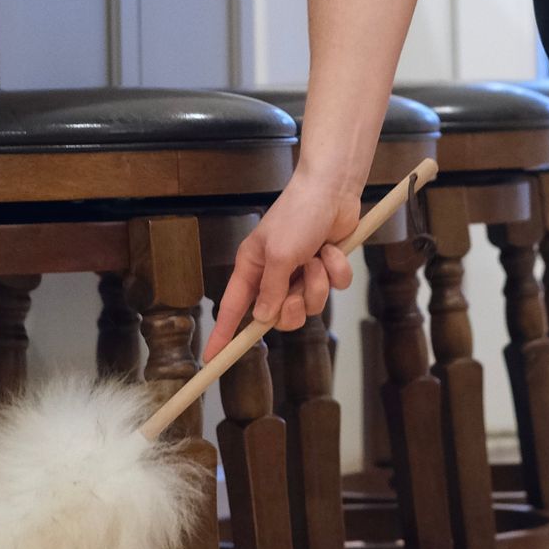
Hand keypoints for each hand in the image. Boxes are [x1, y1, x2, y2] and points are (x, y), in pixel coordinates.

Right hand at [203, 167, 361, 359]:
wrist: (333, 190)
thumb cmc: (298, 213)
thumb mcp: (279, 254)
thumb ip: (271, 290)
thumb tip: (263, 318)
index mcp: (252, 268)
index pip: (232, 309)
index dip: (222, 335)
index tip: (211, 359)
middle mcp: (275, 274)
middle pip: (279, 317)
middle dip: (293, 307)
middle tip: (296, 291)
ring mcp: (301, 273)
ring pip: (311, 304)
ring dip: (318, 283)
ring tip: (317, 258)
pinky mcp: (326, 269)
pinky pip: (334, 288)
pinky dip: (336, 270)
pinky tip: (332, 249)